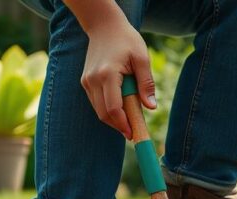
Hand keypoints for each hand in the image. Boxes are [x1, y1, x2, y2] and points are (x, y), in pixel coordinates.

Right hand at [79, 17, 155, 139]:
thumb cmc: (126, 40)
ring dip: (114, 120)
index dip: (123, 124)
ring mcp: (87, 81)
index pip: (113, 108)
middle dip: (119, 126)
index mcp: (107, 74)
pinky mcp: (85, 82)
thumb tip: (151, 107)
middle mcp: (93, 80)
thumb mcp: (142, 58)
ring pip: (98, 110)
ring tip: (129, 121)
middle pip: (104, 114)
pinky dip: (108, 110)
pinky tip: (121, 110)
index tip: (134, 134)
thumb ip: (146, 83)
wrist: (104, 26)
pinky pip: (96, 103)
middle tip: (134, 132)